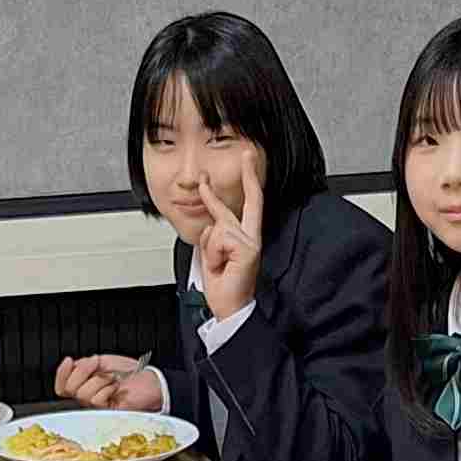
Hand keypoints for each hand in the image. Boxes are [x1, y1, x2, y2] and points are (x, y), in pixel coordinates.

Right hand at [54, 354, 162, 412]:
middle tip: (97, 365)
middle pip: (68, 389)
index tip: (69, 360)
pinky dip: (107, 389)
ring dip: (99, 379)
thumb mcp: (102, 362)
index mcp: (84, 385)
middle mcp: (87, 397)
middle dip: (82, 371)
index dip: (61, 373)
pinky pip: (96, 400)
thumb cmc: (130, 372)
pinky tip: (116, 388)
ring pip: (82, 394)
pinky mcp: (106, 413)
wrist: (148, 380)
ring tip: (112, 378)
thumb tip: (72, 366)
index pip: (62, 386)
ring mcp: (96, 407)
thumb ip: (83, 365)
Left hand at [190, 152, 266, 319]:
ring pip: (218, 226)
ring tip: (217, 264)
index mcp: (245, 236)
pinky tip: (221, 265)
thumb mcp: (212, 253)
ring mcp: (251, 242)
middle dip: (249, 174)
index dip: (247, 180)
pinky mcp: (248, 249)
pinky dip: (212, 253)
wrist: (229, 307)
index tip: (246, 159)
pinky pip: (217, 238)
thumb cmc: (224, 285)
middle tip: (248, 153)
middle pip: (252, 199)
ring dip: (209, 248)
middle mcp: (251, 236)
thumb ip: (213, 234)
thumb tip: (210, 223)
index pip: (247, 203)